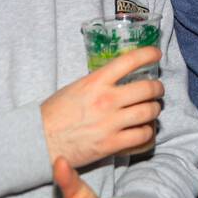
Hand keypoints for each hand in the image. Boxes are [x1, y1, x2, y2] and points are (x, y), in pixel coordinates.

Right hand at [39, 45, 163, 168]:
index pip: (129, 61)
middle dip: (157, 88)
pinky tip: (144, 129)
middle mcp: (106, 100)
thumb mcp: (75, 88)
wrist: (39, 140)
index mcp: (95, 82)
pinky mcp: (111, 144)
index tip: (156, 54)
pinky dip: (147, 131)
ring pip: (148, 112)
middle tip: (157, 90)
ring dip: (154, 109)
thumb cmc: (54, 114)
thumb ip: (98, 83)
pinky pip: (142, 135)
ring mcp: (110, 123)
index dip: (148, 54)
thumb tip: (117, 80)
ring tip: (152, 109)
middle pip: (147, 88)